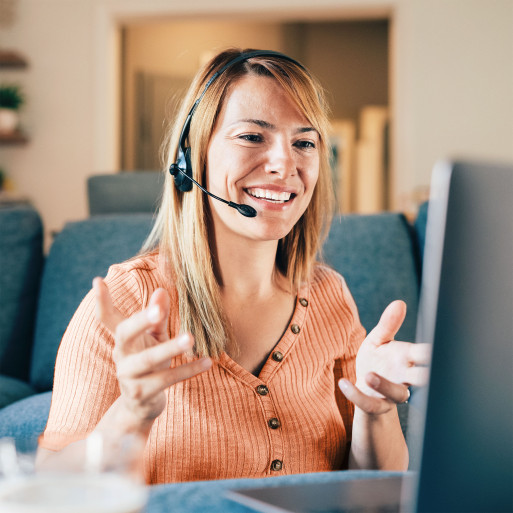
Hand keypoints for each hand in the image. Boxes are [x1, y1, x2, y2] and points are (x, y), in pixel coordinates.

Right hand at [93, 278, 211, 425]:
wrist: (142, 405)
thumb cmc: (149, 362)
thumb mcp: (154, 337)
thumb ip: (158, 315)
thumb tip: (162, 290)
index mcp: (123, 339)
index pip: (107, 318)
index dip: (101, 301)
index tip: (98, 280)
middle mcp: (120, 355)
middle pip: (125, 334)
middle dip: (141, 321)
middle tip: (159, 311)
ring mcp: (128, 376)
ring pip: (148, 360)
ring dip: (170, 348)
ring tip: (190, 338)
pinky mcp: (142, 394)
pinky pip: (166, 380)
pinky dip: (188, 370)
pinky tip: (206, 361)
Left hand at [339, 300, 429, 414]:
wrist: (365, 387)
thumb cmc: (378, 359)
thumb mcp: (379, 339)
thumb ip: (388, 324)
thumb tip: (399, 302)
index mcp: (408, 358)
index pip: (425, 355)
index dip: (431, 353)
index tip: (435, 350)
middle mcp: (405, 377)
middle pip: (422, 379)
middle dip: (425, 377)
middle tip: (425, 373)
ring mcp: (392, 394)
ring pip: (397, 393)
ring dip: (384, 385)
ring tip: (369, 376)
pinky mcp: (377, 406)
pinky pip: (369, 404)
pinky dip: (356, 395)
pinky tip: (343, 384)